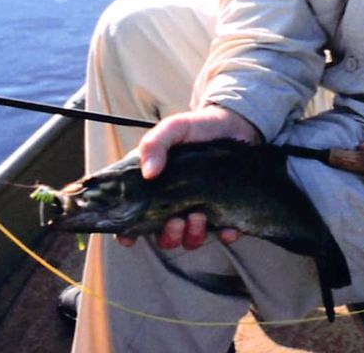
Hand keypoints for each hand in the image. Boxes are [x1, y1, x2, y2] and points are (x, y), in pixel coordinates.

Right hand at [117, 103, 259, 250]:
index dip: (126, 232)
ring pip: (189, 239)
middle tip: (177, 220)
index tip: (129, 238)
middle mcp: (174, 203)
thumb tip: (148, 172)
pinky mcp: (224, 210)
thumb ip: (156, 143)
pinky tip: (228, 227)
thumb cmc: (199, 126)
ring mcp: (199, 209)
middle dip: (168, 236)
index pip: (133, 217)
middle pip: (162, 236)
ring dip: (192, 236)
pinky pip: (223, 233)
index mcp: (155, 186)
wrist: (236, 123)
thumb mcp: (174, 128)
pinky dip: (225, 234)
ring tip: (199, 215)